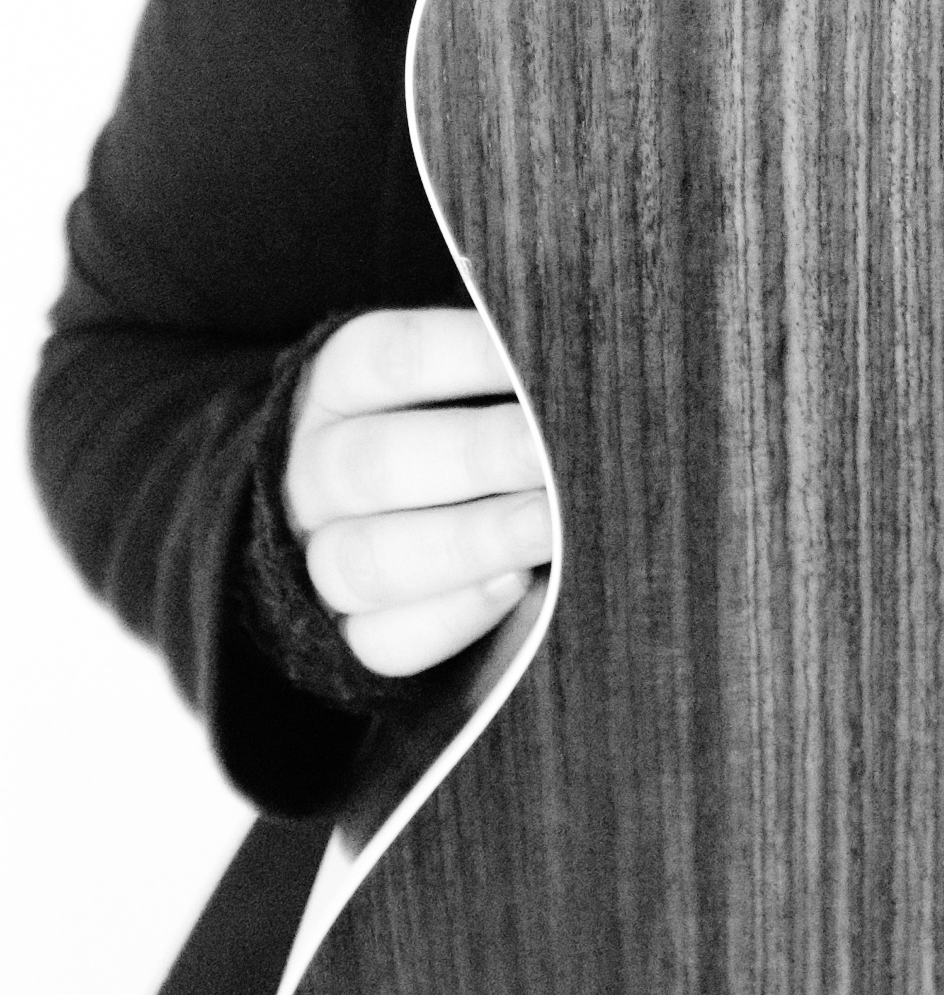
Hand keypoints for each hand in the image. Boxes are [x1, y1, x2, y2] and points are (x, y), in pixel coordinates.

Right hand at [283, 306, 554, 679]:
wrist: (402, 515)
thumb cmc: (464, 422)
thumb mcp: (468, 383)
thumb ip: (511, 380)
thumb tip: (573, 373)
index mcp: (340, 385)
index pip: (389, 359)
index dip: (468, 354)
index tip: (544, 358)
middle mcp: (318, 469)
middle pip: (376, 463)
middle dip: (477, 456)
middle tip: (551, 452)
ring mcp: (319, 555)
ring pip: (370, 560)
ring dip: (471, 543)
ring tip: (552, 526)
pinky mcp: (345, 633)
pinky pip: (381, 641)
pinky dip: (453, 618)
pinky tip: (516, 588)